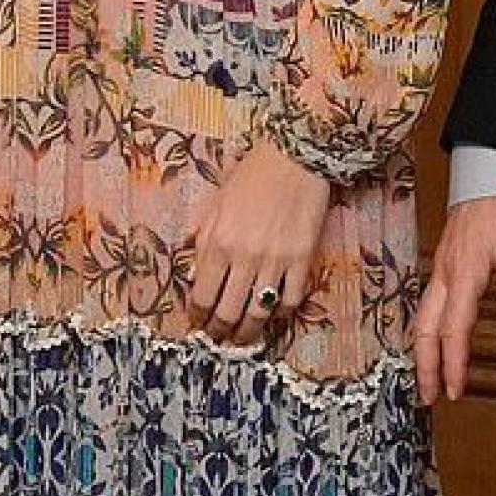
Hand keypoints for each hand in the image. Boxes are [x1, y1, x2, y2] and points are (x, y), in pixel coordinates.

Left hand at [188, 138, 330, 341]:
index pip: (201, 295)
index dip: (198, 317)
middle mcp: (244, 257)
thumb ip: (201, 239)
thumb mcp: (215, 204)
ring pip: (259, 312)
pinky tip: (274, 315)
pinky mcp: (303, 260)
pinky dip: (281, 314)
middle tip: (219, 337)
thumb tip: (192, 274)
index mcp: (217, 243)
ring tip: (243, 338)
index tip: (198, 324)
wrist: (295, 158)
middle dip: (220, 331)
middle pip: (228, 312)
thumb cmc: (251, 176)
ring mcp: (275, 261)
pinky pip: (291, 300)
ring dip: (248, 332)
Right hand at [413, 194, 495, 404]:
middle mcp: (448, 271)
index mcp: (466, 269)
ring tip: (428, 378)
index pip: (454, 327)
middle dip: (425, 366)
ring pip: (423, 316)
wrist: (493, 167)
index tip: (455, 389)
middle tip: (429, 397)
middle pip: (426, 328)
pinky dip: (428, 329)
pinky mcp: (447, 262)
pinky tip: (434, 341)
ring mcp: (444, 266)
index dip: (453, 362)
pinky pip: (430, 302)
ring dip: (423, 350)